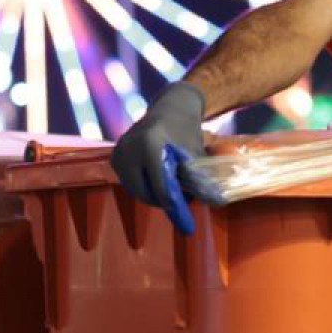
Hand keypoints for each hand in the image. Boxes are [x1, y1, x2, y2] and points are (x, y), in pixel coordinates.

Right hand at [110, 81, 215, 234]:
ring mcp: (119, 152)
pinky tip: (158, 180)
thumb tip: (216, 202)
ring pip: (136, 190)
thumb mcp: (196, 153)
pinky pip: (130, 184)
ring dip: (154, 195)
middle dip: (164, 202)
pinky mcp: (114, 157)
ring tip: (172, 188)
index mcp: (150, 143)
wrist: (171, 106)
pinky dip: (144, 187)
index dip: (175, 207)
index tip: (188, 225)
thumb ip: (202, 179)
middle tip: (181, 203)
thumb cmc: (187, 130)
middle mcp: (129, 147)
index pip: (160, 186)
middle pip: (145, 193)